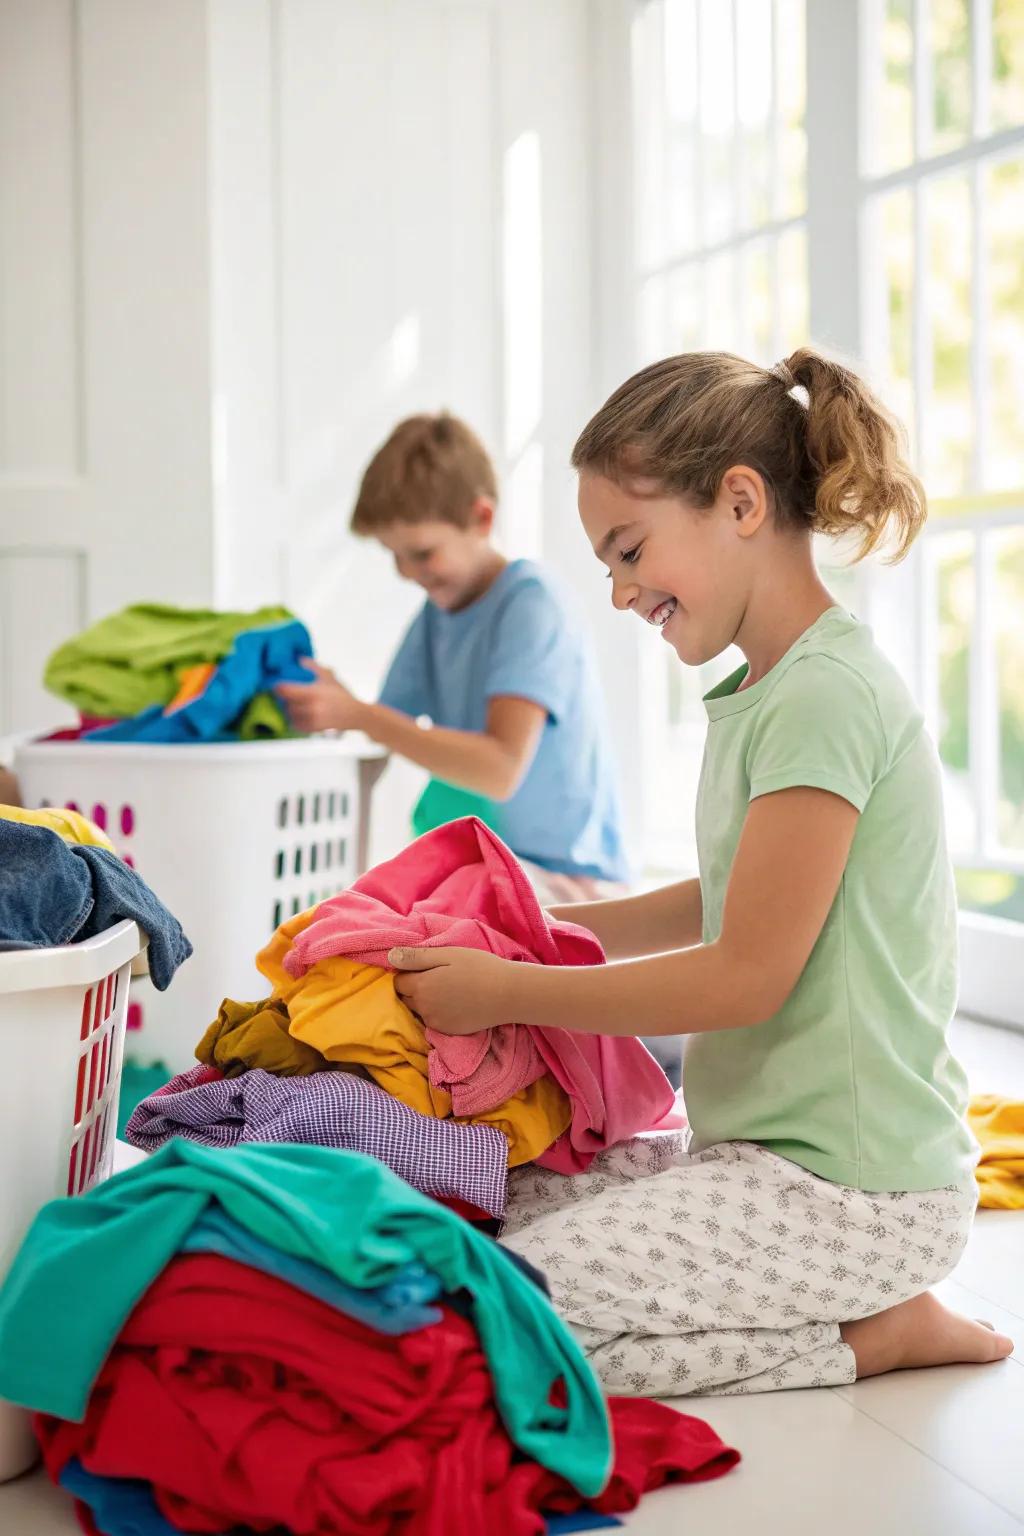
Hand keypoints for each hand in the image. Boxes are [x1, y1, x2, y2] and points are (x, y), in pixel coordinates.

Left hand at [276, 660, 365, 733]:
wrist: (356, 715)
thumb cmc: (342, 695)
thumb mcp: (329, 677)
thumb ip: (313, 667)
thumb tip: (299, 659)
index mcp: (314, 692)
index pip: (285, 690)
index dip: (278, 687)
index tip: (277, 685)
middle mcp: (312, 707)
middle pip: (285, 703)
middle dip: (284, 699)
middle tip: (285, 695)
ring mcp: (313, 720)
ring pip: (289, 715)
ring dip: (288, 710)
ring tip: (293, 704)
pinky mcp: (314, 729)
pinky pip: (295, 725)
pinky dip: (294, 720)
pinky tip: (299, 714)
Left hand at [388, 946, 517, 1034]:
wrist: (508, 994)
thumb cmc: (479, 967)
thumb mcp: (447, 954)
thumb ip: (416, 957)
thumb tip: (390, 956)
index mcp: (421, 986)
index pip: (397, 982)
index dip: (408, 972)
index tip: (426, 967)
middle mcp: (423, 1008)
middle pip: (406, 998)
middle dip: (415, 988)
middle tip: (438, 977)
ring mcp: (435, 1023)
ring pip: (419, 1010)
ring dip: (426, 1001)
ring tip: (448, 990)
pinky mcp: (447, 1032)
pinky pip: (433, 1021)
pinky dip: (438, 1012)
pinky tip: (455, 1003)